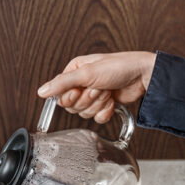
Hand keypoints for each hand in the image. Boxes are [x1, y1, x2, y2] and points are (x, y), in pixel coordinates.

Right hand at [37, 51, 156, 123]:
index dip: (71, 96)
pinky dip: (106, 112)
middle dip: (88, 99)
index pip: (61, 94)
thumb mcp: (87, 73)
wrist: (143, 76)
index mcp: (75, 71)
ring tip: (107, 92)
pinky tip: (112, 101)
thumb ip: (62, 83)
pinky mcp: (104, 105)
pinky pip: (97, 118)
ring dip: (98, 104)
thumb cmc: (119, 67)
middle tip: (99, 88)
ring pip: (85, 113)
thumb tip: (42, 91)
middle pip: (72, 106)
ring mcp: (93, 95)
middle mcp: (82, 83)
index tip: (80, 90)